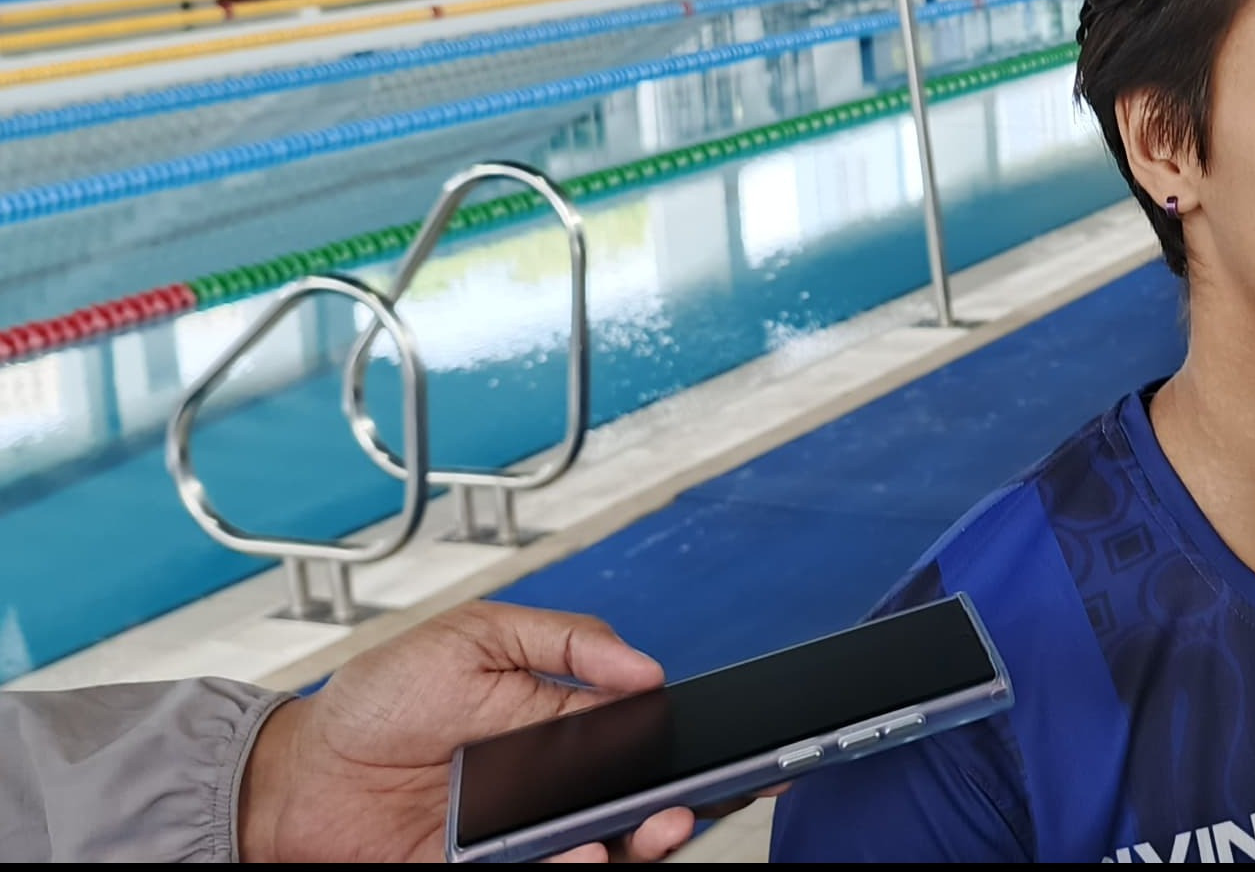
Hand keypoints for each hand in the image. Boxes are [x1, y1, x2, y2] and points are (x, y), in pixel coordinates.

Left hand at [237, 600, 709, 862]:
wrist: (296, 774)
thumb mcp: (473, 636)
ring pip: (601, 850)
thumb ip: (564, 642)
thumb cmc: (376, 700)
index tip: (729, 755)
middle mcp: (547, 789)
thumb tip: (644, 668)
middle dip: (675, 808)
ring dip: (635, 845)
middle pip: (633, 807)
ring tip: (650, 828)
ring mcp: (518, 839)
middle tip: (687, 803)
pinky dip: (573, 867)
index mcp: (560, 727)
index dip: (687, 753)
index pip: (640, 745)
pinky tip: (580, 850)